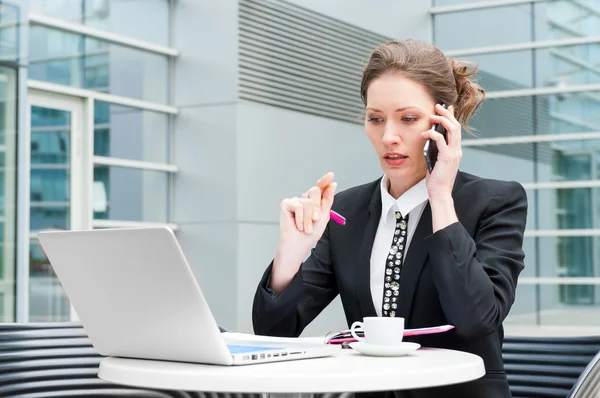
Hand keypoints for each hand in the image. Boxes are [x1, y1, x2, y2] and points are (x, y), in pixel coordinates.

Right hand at [271, 172, 336, 293]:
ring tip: (306, 228)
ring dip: (308, 218)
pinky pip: (299, 206)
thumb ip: (327, 200)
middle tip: (315, 220)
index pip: (320, 188)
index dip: (325, 181)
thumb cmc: (310, 233)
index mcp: (313, 201)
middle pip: (314, 191)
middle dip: (317, 208)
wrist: (299, 244)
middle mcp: (304, 199)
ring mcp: (294, 200)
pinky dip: (300, 218)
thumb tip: (332, 184)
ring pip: (308, 202)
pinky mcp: (286, 204)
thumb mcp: (323, 216)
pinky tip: (297, 226)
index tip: (331, 175)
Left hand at [421, 104, 461, 200]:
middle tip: (438, 106)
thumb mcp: (436, 160)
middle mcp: (457, 150)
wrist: (440, 193)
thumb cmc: (436, 179)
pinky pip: (441, 141)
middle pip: (456, 126)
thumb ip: (436, 150)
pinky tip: (425, 133)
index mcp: (455, 150)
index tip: (447, 107)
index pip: (456, 130)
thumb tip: (429, 139)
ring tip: (432, 116)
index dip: (452, 117)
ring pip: (452, 130)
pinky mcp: (447, 158)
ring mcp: (454, 154)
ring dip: (442, 120)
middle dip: (447, 114)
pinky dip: (433, 134)